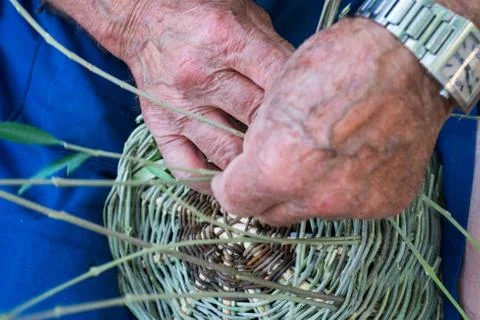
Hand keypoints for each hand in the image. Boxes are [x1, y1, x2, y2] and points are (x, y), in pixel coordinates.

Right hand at [108, 0, 291, 191]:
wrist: (144, 19)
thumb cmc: (200, 14)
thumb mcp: (246, 16)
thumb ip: (275, 51)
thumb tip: (303, 90)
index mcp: (227, 40)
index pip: (277, 80)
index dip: (301, 99)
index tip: (311, 111)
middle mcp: (201, 76)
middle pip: (256, 119)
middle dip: (281, 132)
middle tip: (296, 142)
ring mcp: (180, 107)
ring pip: (227, 152)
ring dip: (251, 163)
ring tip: (267, 165)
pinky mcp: (161, 127)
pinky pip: (186, 168)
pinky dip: (211, 183)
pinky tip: (228, 181)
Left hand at [212, 18, 452, 224]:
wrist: (410, 60)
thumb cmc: (338, 63)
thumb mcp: (275, 95)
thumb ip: (258, 144)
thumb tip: (253, 163)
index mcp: (277, 167)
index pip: (234, 200)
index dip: (228, 186)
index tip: (231, 179)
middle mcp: (314, 197)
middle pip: (271, 215)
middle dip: (264, 195)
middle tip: (271, 169)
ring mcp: (353, 205)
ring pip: (311, 211)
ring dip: (306, 192)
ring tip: (323, 153)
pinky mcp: (386, 204)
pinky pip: (350, 206)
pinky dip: (345, 188)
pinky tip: (355, 157)